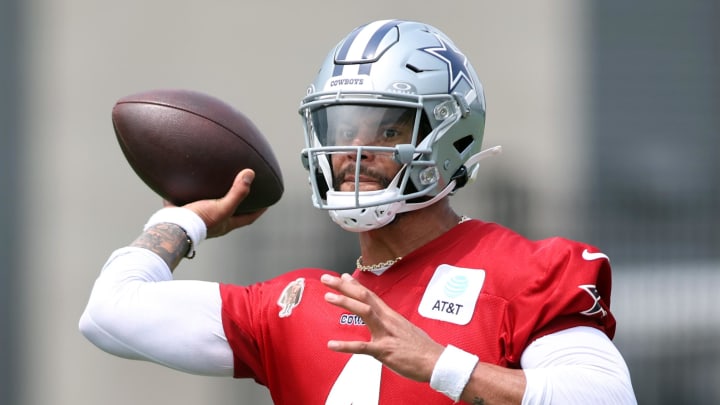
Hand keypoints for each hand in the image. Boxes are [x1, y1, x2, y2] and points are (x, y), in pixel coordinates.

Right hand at [179, 169, 266, 237]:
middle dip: (238, 202)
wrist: (171, 226)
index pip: (248, 218)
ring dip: (216, 196)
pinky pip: (190, 199)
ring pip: (211, 205)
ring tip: (219, 181)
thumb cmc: (199, 220)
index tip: (268, 202)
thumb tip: (250, 173)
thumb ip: (237, 192)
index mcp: (226, 223)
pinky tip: (192, 179)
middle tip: (245, 189)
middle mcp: (214, 222)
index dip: (259, 211)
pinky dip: (192, 191)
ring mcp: (199, 217)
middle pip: (231, 212)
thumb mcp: (222, 207)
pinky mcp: (184, 210)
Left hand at [320, 273, 444, 381]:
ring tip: (328, 297)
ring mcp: (386, 334)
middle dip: (344, 287)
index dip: (354, 285)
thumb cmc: (421, 348)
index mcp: (391, 316)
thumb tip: (380, 317)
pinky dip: (346, 346)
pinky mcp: (385, 351)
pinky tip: (332, 345)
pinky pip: (363, 347)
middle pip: (364, 297)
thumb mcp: (403, 329)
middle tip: (326, 279)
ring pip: (364, 312)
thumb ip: (390, 322)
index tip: (341, 276)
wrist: (437, 361)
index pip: (370, 295)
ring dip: (345, 303)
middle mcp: (387, 320)